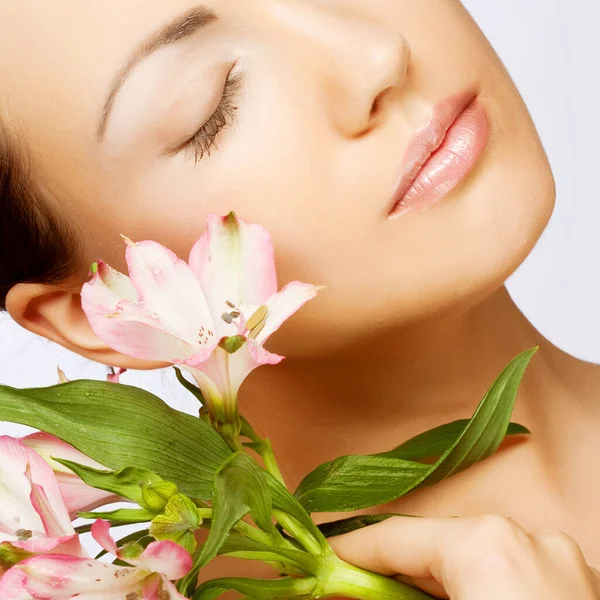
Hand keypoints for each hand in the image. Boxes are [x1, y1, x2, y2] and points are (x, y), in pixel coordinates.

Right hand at [327, 514, 599, 598]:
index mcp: (486, 543)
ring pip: (470, 559)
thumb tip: (339, 593)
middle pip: (432, 546)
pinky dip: (470, 590)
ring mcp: (558, 561)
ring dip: (428, 584)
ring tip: (392, 597)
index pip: (393, 535)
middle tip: (349, 590)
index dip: (348, 551)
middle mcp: (526, 538)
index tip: (319, 565)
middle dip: (389, 572)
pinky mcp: (577, 586)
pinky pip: (505, 574)